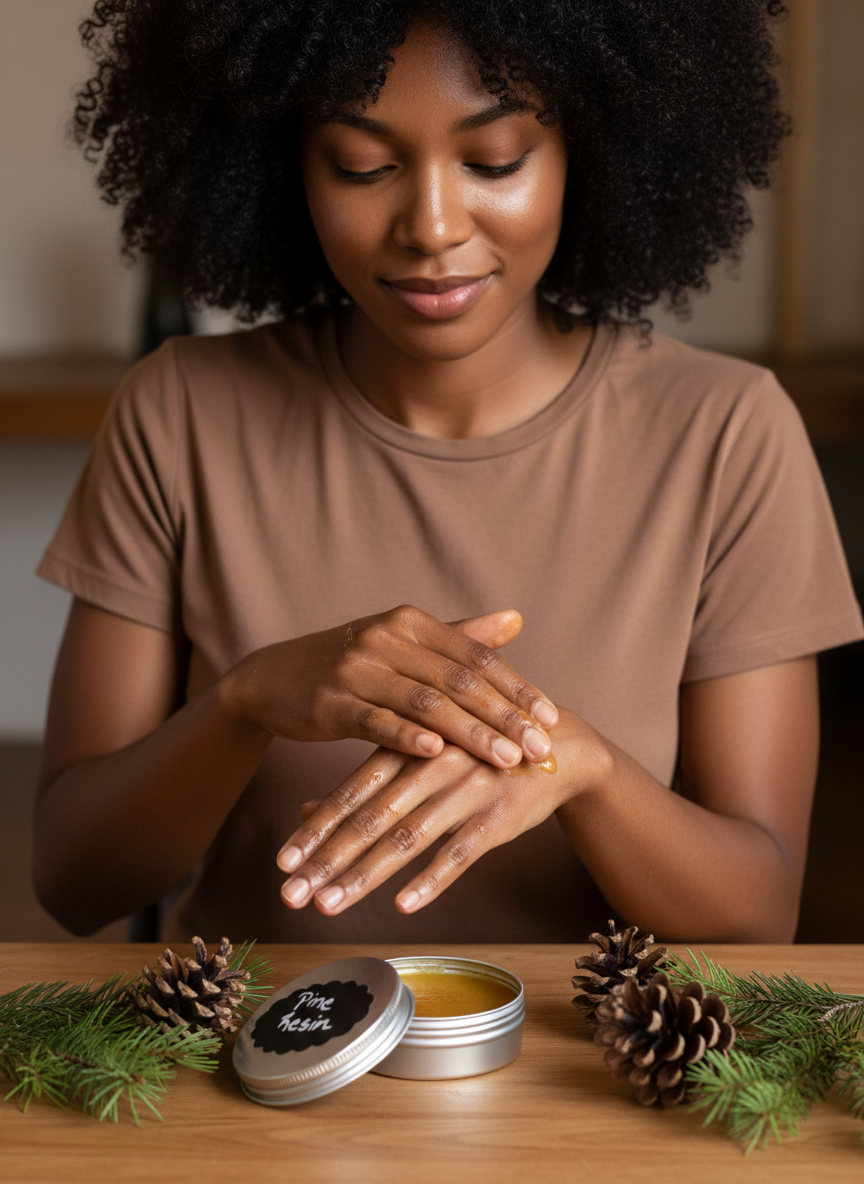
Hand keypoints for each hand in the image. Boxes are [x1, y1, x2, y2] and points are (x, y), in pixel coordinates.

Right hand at [220, 605, 557, 767]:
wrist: (270, 679)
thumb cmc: (347, 665)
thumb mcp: (401, 643)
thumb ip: (459, 636)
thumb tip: (516, 620)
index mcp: (409, 622)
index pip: (476, 655)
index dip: (516, 687)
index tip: (551, 718)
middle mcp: (386, 638)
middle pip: (458, 679)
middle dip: (504, 715)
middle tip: (541, 746)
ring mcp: (356, 669)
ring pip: (425, 703)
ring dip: (470, 733)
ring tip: (507, 758)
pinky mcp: (330, 702)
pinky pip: (376, 722)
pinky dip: (408, 737)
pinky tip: (439, 754)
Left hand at [276, 710, 604, 914]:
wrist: (559, 747)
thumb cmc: (475, 752)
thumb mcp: (420, 756)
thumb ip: (366, 782)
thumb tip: (306, 810)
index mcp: (409, 746)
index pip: (351, 791)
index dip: (316, 828)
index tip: (282, 862)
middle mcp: (432, 764)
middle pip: (371, 817)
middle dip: (327, 859)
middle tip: (290, 894)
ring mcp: (466, 790)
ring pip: (407, 837)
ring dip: (364, 874)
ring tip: (328, 905)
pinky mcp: (499, 816)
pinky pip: (460, 852)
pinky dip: (430, 879)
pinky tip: (402, 906)